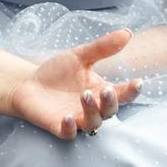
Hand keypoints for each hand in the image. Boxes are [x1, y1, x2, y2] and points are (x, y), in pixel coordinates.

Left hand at [3, 29, 141, 140]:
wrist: (28, 83)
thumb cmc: (58, 72)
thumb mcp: (80, 56)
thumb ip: (103, 47)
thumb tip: (127, 33)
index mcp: (100, 91)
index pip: (123, 94)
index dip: (132, 91)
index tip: (138, 82)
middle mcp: (93, 108)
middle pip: (110, 111)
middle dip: (110, 102)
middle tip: (106, 90)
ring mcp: (77, 118)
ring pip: (92, 123)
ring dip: (92, 110)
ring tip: (85, 95)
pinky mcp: (58, 126)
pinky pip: (68, 133)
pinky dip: (70, 128)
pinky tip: (68, 117)